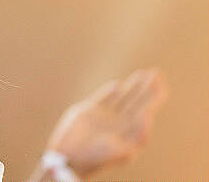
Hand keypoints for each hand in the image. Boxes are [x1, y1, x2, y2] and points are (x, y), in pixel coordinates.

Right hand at [45, 67, 168, 177]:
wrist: (70, 158)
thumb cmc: (97, 158)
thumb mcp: (122, 151)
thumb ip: (137, 135)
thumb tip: (148, 116)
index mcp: (129, 132)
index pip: (145, 110)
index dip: (154, 97)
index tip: (162, 85)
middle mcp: (119, 123)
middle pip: (137, 101)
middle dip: (147, 87)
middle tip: (157, 73)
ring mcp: (104, 116)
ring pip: (123, 97)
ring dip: (133, 85)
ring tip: (143, 74)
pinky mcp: (88, 112)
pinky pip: (103, 98)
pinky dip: (110, 91)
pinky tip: (118, 85)